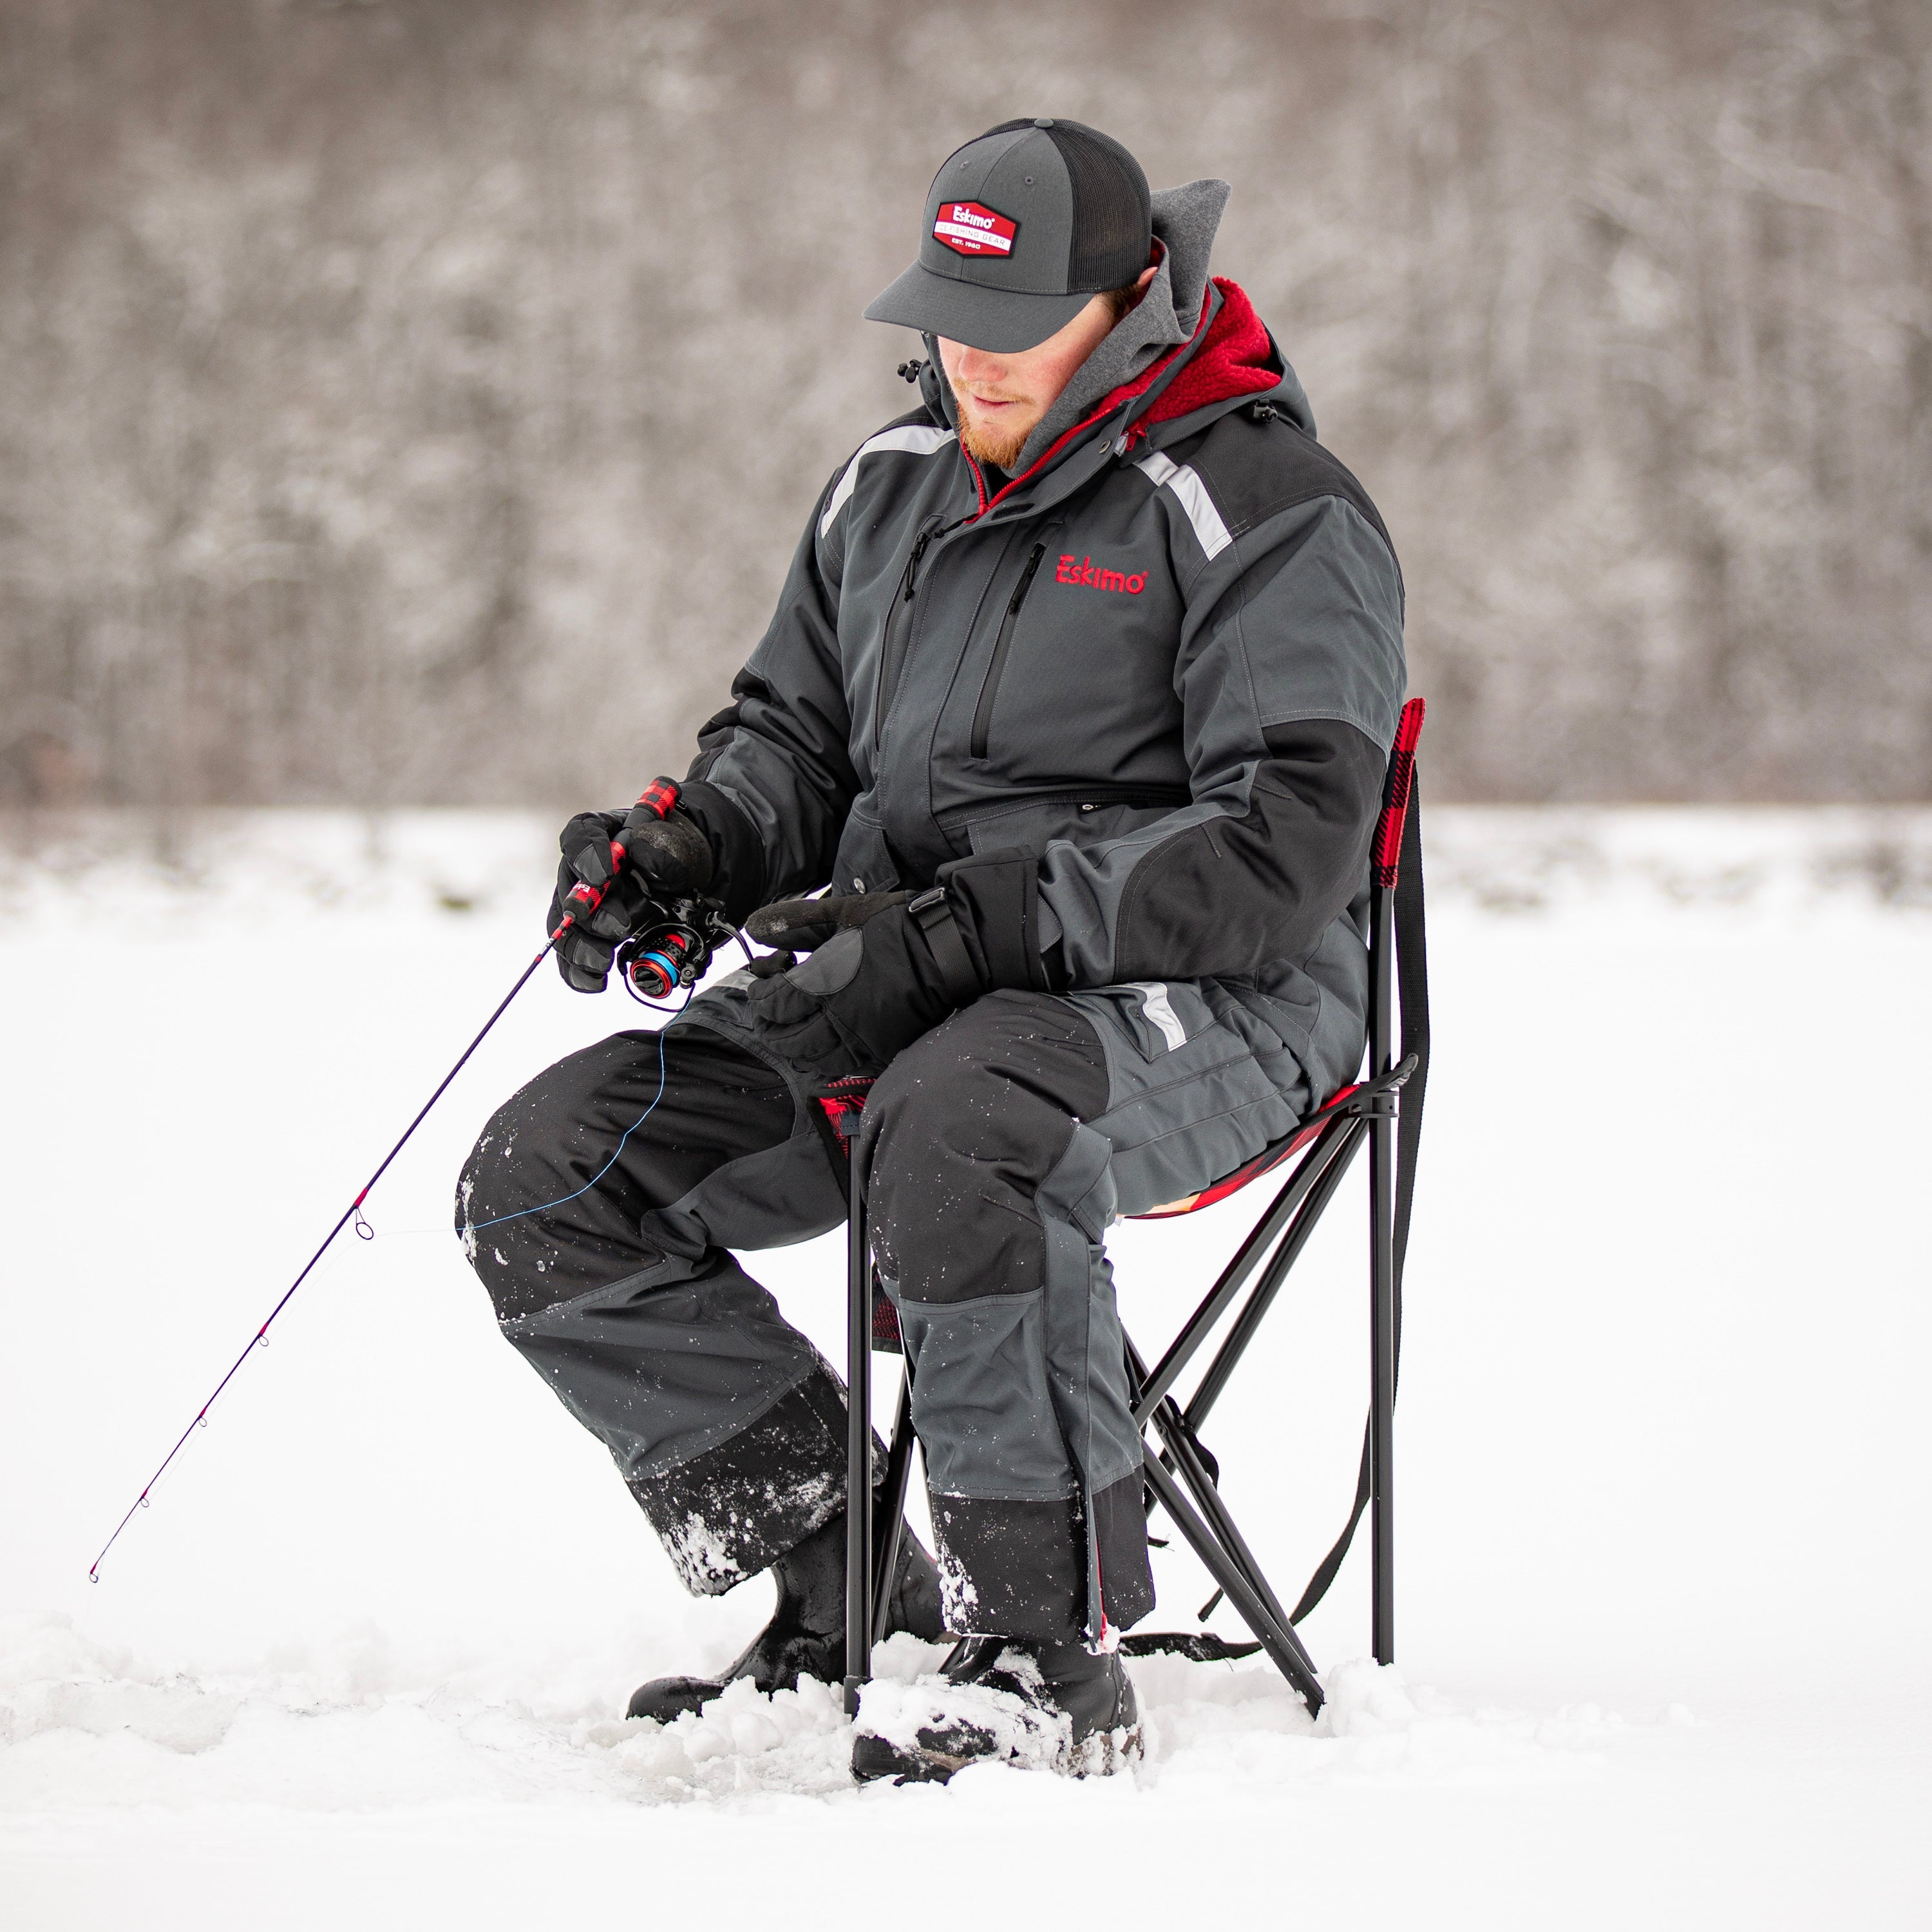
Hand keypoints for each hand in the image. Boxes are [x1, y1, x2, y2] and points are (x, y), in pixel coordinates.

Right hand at [548, 787, 713, 992]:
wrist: (688, 880)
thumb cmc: (676, 853)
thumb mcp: (679, 843)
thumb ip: (663, 847)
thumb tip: (641, 854)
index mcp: (600, 833)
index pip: (580, 836)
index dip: (587, 855)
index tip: (604, 874)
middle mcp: (582, 870)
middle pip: (571, 890)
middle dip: (592, 914)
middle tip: (620, 929)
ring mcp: (583, 905)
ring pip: (566, 929)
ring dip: (581, 949)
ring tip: (603, 963)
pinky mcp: (588, 935)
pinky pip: (573, 957)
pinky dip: (580, 972)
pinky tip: (595, 982)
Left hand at [742, 887, 981, 1071]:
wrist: (950, 950)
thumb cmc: (897, 926)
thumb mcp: (843, 912)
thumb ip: (796, 922)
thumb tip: (754, 928)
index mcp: (826, 982)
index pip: (773, 1004)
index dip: (758, 996)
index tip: (761, 985)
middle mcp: (840, 1018)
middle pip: (786, 1039)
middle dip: (768, 1026)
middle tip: (767, 1013)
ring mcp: (862, 1039)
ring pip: (811, 1058)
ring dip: (792, 1046)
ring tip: (791, 1030)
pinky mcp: (881, 1051)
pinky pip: (841, 1066)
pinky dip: (823, 1059)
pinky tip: (821, 1044)